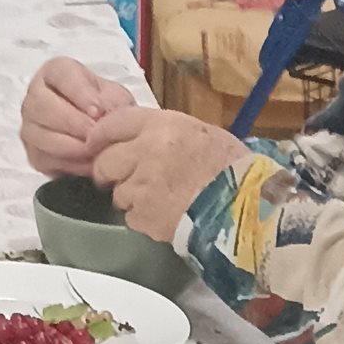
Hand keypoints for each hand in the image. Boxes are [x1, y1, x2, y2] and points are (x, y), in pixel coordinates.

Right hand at [19, 56, 137, 176]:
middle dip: (72, 122)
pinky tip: (88, 163)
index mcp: (55, 72)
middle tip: (96, 133)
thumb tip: (99, 114)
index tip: (98, 111)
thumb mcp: (116, 98)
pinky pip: (45, 160)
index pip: (60, 75)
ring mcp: (31, 126)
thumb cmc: (107, 109)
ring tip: (95, 150)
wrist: (106, 136)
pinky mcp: (34, 154)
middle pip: (42, 106)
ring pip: (40, 135)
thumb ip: (110, 101)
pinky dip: (69, 164)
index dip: (79, 93)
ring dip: (71, 146)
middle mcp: (36, 96)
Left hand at [91, 105, 248, 241]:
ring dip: (131, 198)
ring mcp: (143, 187)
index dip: (100, 136)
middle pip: (104, 162)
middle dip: (110, 172)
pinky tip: (166, 215)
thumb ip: (165, 133)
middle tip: (124, 179)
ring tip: (160, 200)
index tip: (95, 144)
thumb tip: (139, 140)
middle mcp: (146, 153)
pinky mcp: (145, 217)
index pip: (113, 123)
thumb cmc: (233, 167)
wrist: (248, 205)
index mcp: (161, 126)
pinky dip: (143, 219)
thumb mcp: (199, 133)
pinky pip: (131, 218)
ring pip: (118, 194)